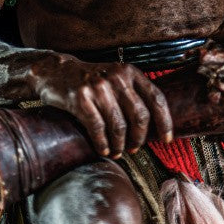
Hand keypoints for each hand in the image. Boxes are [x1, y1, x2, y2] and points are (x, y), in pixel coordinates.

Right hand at [28, 53, 172, 157]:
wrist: (56, 72)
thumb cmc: (91, 81)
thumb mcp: (116, 78)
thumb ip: (133, 93)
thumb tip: (155, 125)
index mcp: (130, 72)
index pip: (156, 97)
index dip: (165, 121)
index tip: (167, 139)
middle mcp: (116, 77)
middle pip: (139, 115)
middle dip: (140, 137)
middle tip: (134, 148)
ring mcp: (98, 87)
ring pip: (119, 125)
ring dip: (120, 144)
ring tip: (118, 152)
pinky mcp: (80, 98)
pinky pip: (97, 128)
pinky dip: (103, 143)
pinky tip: (104, 149)